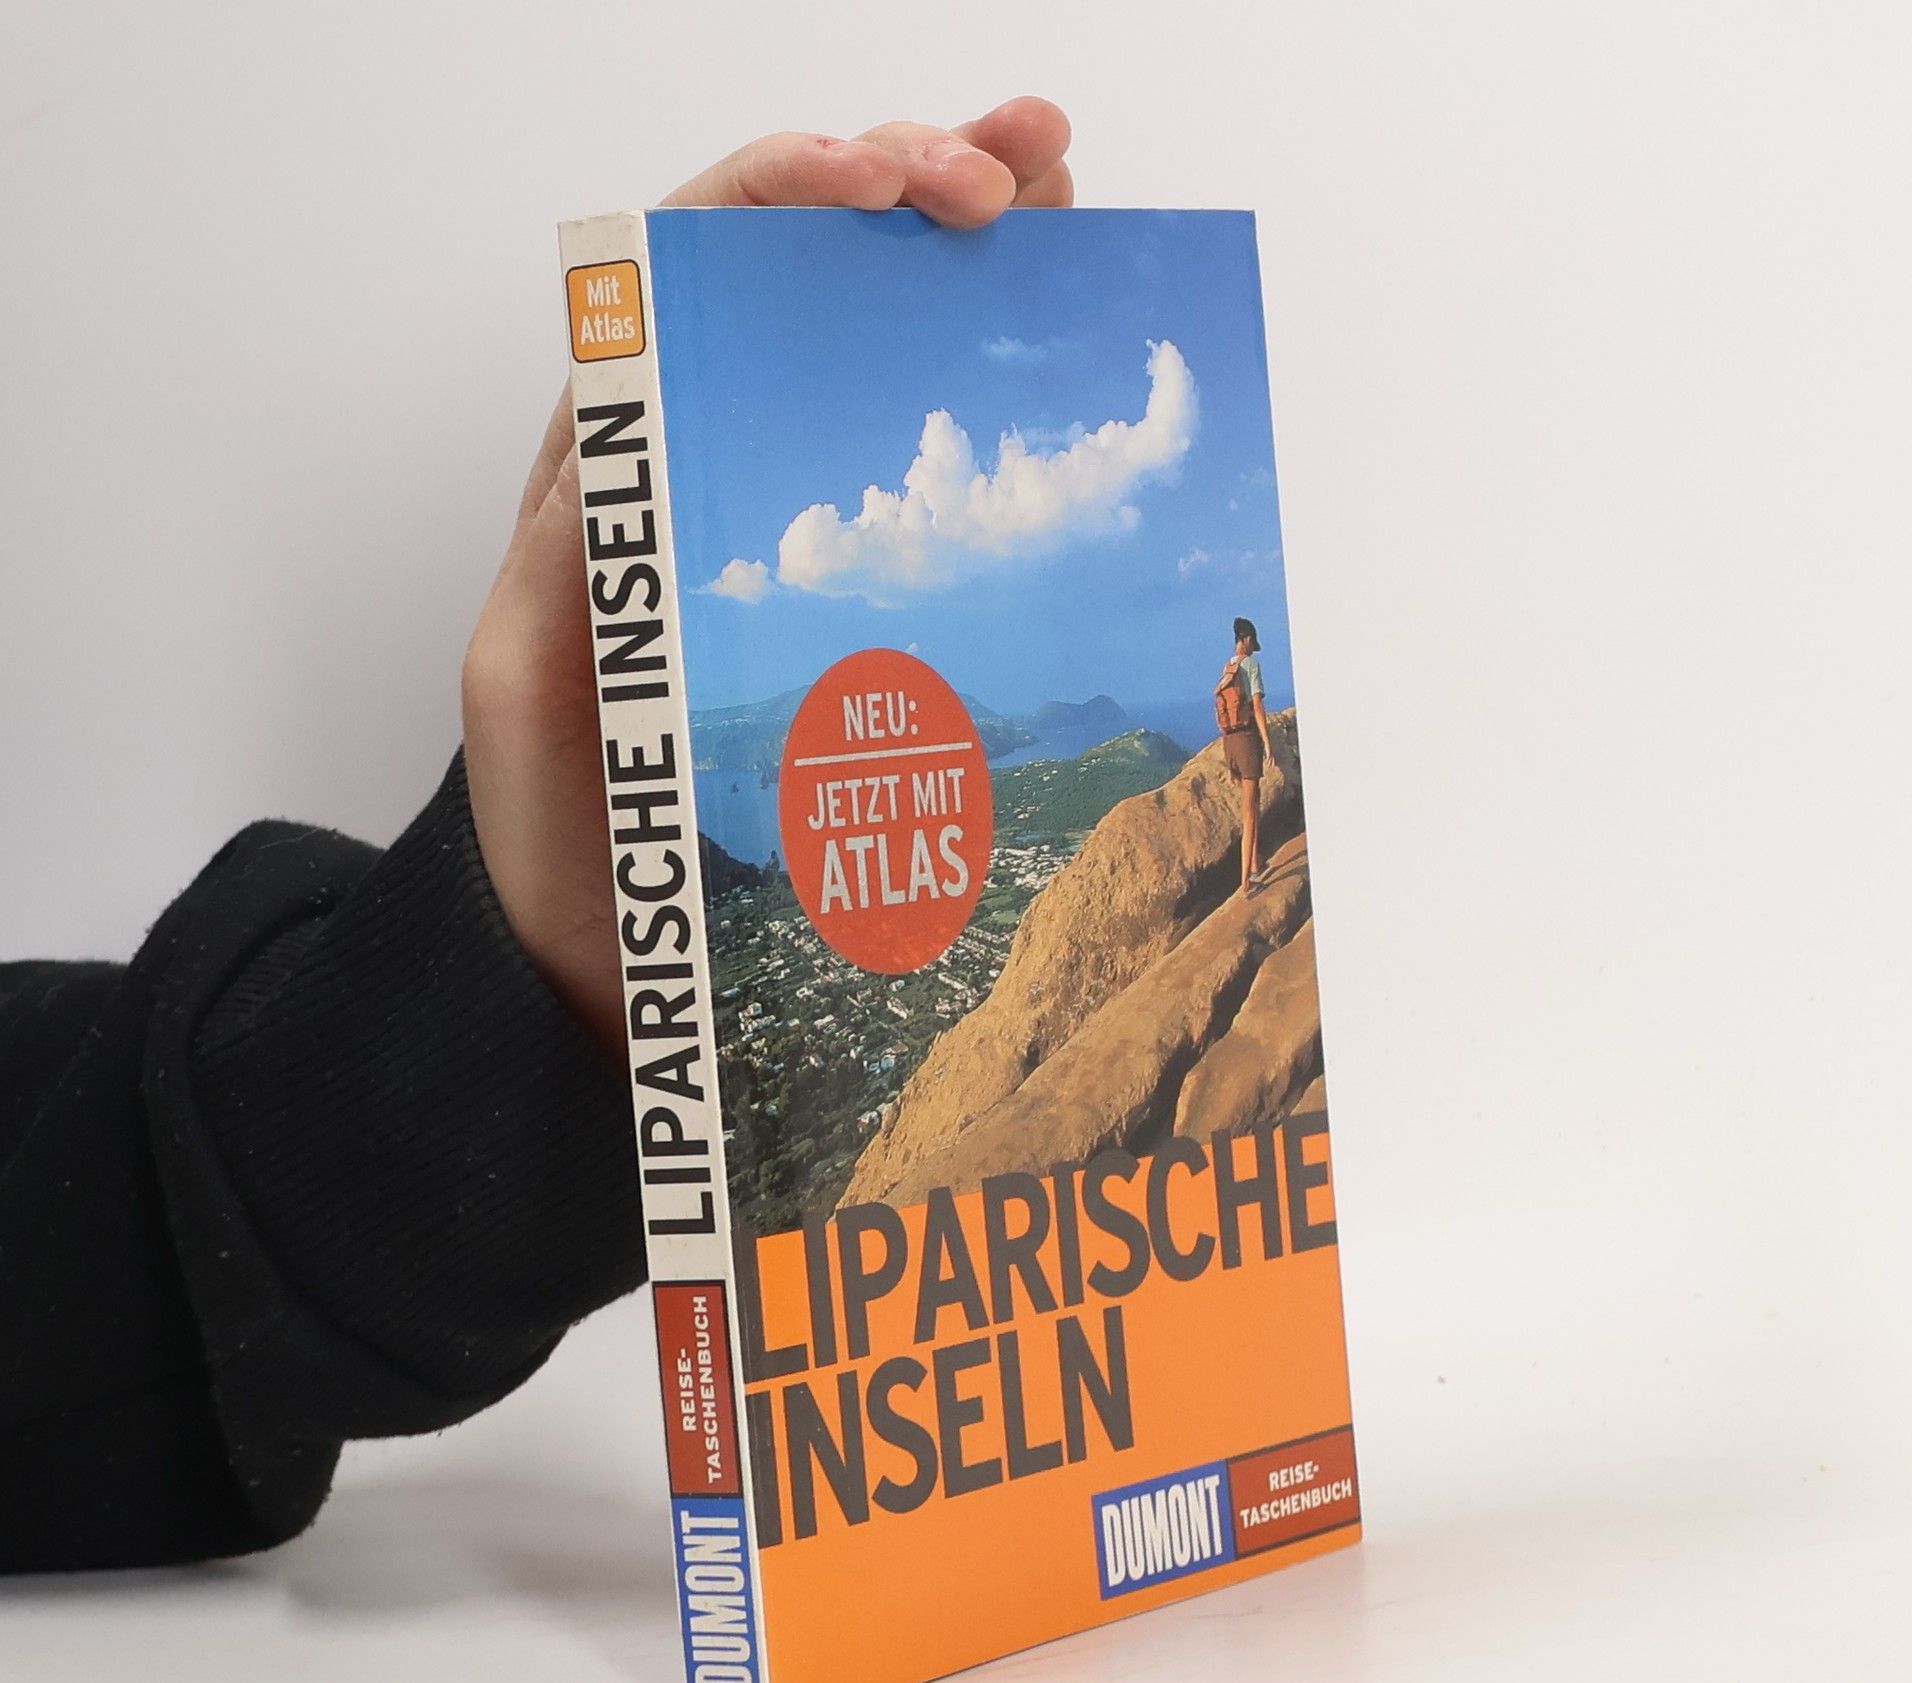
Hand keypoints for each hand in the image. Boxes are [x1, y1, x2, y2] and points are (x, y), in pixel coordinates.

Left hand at [461, 100, 1072, 1056]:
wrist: (613, 958)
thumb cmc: (561, 835)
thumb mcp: (527, 691)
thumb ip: (565, 559)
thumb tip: (623, 421)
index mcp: (618, 462)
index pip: (694, 266)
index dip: (787, 191)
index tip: (884, 183)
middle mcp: (703, 459)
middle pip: (801, 266)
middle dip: (903, 176)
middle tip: (1016, 169)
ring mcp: (786, 514)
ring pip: (870, 329)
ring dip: (962, 232)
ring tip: (1058, 177)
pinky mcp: (853, 587)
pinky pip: (922, 450)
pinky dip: (988, 363)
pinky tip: (1054, 309)